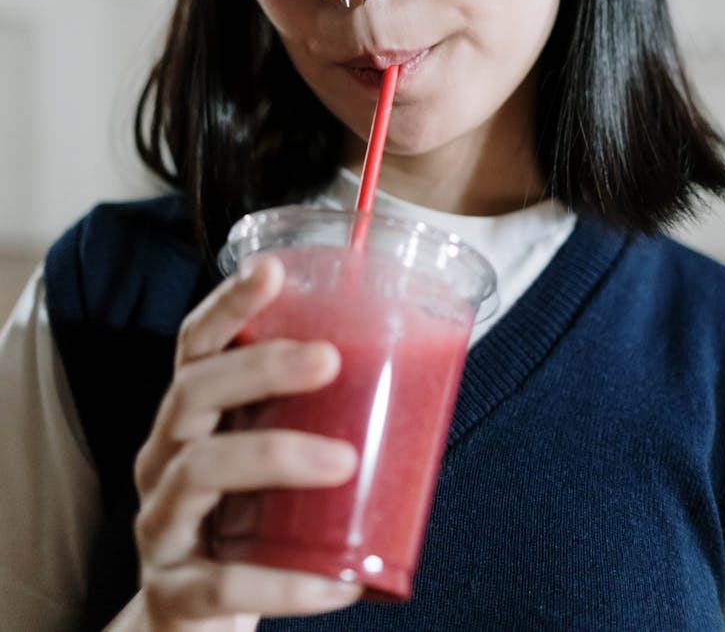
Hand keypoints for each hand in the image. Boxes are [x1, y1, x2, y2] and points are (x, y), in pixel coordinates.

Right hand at [131, 256, 360, 629]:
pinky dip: (283, 582)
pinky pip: (221, 583)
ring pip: (199, 472)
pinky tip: (336, 584)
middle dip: (258, 367)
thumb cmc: (248, 525)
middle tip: (328, 358)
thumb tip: (422, 378)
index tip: (272, 268)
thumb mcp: (273, 464)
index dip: (227, 304)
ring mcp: (162, 526)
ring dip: (273, 456)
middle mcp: (164, 459)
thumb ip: (318, 422)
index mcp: (191, 419)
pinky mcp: (174, 594)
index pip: (196, 346)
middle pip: (191, 391)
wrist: (195, 628)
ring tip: (343, 461)